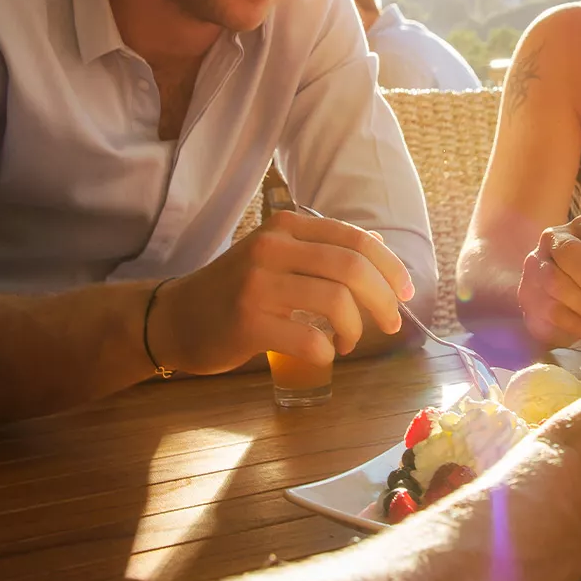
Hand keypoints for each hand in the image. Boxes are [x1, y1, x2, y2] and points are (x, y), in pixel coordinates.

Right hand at [151, 210, 411, 375]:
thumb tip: (379, 244)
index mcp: (284, 227)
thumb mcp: (276, 256)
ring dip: (355, 329)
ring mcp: (257, 285)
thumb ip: (323, 249)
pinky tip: (324, 354)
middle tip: (391, 323)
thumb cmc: (232, 289)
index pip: (354, 238)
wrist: (174, 318)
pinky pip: (308, 338)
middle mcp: (271, 248)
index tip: (405, 293)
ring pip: (335, 302)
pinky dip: (328, 351)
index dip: (389, 266)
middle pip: (351, 267)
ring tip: (348, 342)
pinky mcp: (246, 323)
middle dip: (383, 299)